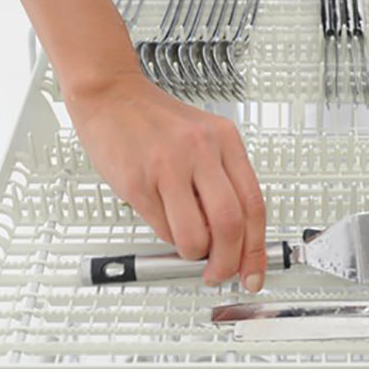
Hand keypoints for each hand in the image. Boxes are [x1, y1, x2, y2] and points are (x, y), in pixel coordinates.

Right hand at [66, 71, 266, 291]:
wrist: (111, 95)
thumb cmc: (156, 120)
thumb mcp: (204, 138)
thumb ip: (222, 180)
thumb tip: (234, 236)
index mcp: (226, 140)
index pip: (254, 205)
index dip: (257, 248)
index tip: (253, 271)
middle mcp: (202, 151)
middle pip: (230, 224)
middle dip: (228, 262)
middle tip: (219, 273)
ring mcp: (169, 167)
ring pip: (196, 235)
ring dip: (195, 254)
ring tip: (189, 248)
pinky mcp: (137, 182)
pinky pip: (162, 228)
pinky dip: (168, 237)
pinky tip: (166, 222)